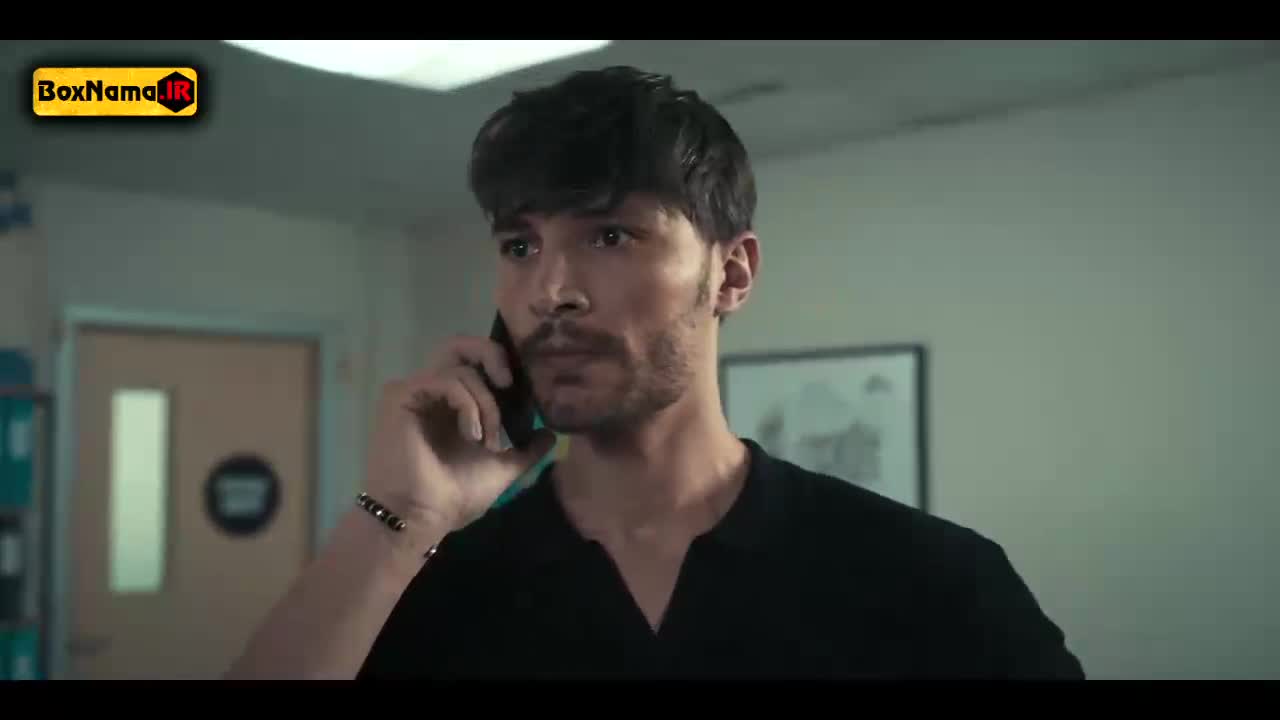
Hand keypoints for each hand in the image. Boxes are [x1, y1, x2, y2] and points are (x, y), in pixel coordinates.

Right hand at [363, 335, 556, 538]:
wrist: (421, 519)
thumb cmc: (454, 497)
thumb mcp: (502, 470)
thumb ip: (526, 450)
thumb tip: (550, 434)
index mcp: (452, 404)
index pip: (475, 363)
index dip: (501, 366)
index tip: (521, 392)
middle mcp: (431, 391)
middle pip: (460, 346)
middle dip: (492, 356)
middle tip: (509, 383)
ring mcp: (415, 391)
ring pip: (462, 368)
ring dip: (486, 404)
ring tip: (489, 441)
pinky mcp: (401, 395)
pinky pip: (446, 381)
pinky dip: (468, 405)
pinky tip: (472, 435)